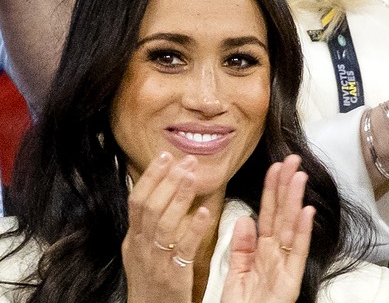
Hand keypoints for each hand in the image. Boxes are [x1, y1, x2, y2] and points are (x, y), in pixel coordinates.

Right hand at [123, 152, 211, 302]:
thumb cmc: (153, 283)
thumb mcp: (143, 252)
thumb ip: (149, 226)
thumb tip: (160, 193)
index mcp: (133, 240)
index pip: (137, 201)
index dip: (150, 177)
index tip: (165, 156)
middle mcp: (140, 247)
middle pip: (148, 206)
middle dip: (166, 180)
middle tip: (185, 160)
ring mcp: (155, 261)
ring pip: (163, 223)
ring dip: (178, 197)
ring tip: (192, 177)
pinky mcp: (173, 276)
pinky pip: (183, 249)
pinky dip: (193, 229)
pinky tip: (205, 213)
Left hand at [220, 154, 314, 302]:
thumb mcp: (236, 277)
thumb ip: (241, 249)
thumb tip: (244, 218)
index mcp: (262, 253)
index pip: (267, 215)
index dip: (271, 191)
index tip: (276, 166)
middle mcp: (277, 256)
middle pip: (282, 216)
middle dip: (287, 187)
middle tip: (293, 159)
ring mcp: (285, 268)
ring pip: (291, 229)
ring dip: (296, 202)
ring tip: (299, 177)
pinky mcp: (290, 283)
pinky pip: (295, 254)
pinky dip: (301, 233)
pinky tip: (305, 212)